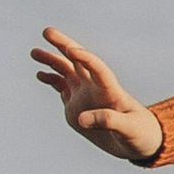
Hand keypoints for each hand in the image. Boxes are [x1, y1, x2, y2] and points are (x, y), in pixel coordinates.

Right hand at [32, 27, 162, 162]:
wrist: (138, 142)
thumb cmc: (140, 133)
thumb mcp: (128, 129)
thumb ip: (108, 121)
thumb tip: (82, 119)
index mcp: (111, 90)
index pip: (98, 68)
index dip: (86, 58)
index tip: (71, 50)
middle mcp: (95, 87)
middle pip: (78, 61)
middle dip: (63, 45)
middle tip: (47, 31)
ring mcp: (84, 94)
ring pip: (66, 71)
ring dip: (51, 60)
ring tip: (34, 52)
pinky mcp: (76, 105)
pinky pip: (61, 87)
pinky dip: (51, 79)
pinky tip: (40, 74)